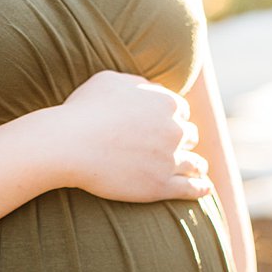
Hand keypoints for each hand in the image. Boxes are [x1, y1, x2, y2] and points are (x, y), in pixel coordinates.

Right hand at [55, 71, 211, 202]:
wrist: (67, 145)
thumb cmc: (81, 112)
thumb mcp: (109, 81)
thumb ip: (137, 84)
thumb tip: (148, 89)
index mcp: (167, 103)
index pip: (181, 111)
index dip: (173, 120)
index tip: (165, 128)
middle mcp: (175, 129)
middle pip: (190, 136)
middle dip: (184, 141)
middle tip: (174, 150)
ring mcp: (170, 159)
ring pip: (195, 163)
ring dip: (197, 166)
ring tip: (197, 171)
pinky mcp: (160, 185)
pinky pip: (190, 188)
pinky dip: (200, 189)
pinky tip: (204, 190)